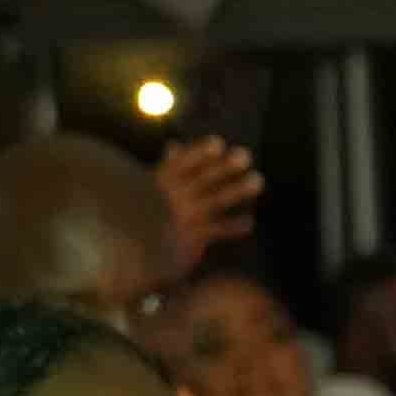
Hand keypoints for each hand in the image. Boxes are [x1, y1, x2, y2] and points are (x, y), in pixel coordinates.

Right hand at [154, 134, 264, 270]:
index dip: (199, 153)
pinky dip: (233, 227)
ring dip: (237, 190)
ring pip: (215, 200)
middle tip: (245, 155)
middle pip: (203, 178)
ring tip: (258, 181)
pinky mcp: (191, 237)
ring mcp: (183, 216)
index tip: (218, 143)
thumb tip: (174, 145)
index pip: (182, 163)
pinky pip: (216, 230)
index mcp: (162, 181)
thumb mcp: (154, 189)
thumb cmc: (151, 214)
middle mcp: (173, 196)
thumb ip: (169, 167)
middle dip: (224, 167)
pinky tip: (249, 223)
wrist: (137, 253)